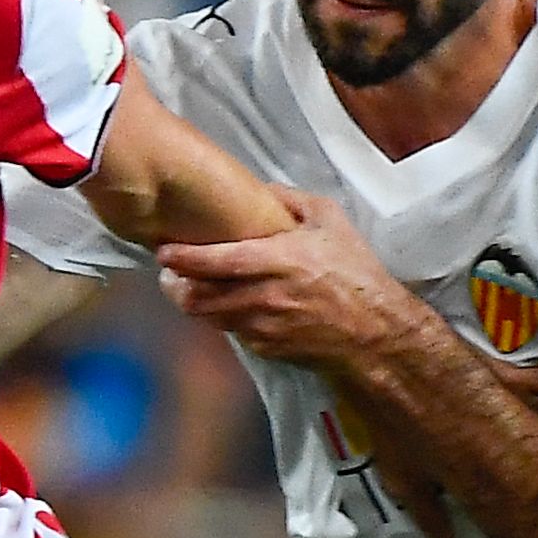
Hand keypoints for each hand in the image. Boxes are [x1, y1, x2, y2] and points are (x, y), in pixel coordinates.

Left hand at [155, 188, 429, 375]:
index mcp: (279, 260)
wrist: (374, 332)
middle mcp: (265, 296)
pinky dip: (223, 318)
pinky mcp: (266, 348)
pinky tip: (227, 305)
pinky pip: (232, 331)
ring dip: (194, 304)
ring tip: (189, 288)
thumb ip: (291, 200)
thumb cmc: (355, 273)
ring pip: (209, 317)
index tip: (163, 252)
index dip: (183, 258)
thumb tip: (260, 188)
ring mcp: (263, 326)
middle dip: (175, 286)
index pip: (216, 261)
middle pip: (199, 297)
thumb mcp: (330, 221)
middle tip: (168, 274)